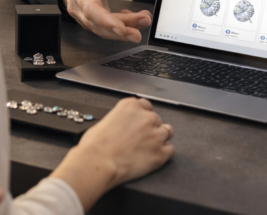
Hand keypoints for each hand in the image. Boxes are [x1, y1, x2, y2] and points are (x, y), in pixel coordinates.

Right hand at [51, 97, 173, 210]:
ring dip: (160, 137)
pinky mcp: (160, 153)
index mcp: (131, 106)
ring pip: (168, 131)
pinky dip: (164, 152)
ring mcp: (156, 135)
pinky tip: (154, 156)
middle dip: (150, 127)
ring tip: (149, 146)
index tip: (139, 121)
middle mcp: (146, 117)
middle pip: (156, 118)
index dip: (142, 114)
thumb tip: (123, 126)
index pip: (145, 105)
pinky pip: (170, 150)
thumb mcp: (105, 120)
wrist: (98, 162)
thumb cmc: (96, 144)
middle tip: (140, 138)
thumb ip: (120, 119)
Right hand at [62, 0, 149, 41]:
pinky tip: (133, 18)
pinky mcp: (91, 23)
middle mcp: (79, 8)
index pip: (91, 9)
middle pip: (100, 24)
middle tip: (144, 21)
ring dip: (126, 29)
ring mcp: (83, 18)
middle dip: (123, 28)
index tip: (122, 29)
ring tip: (144, 20)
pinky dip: (122, 26)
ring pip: (104, 30)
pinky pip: (106, 29)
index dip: (106, 21)